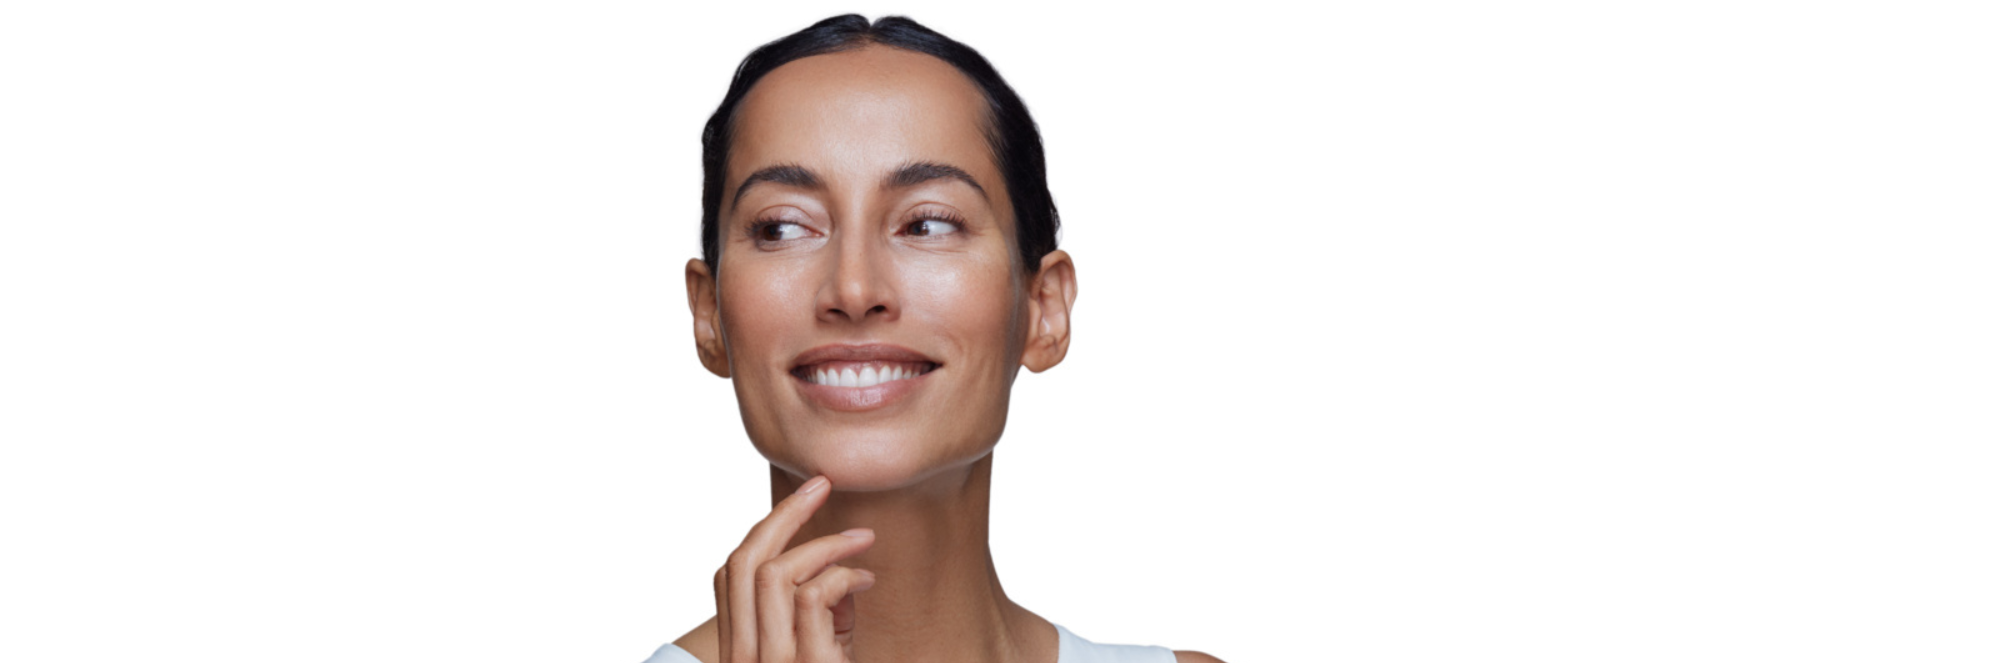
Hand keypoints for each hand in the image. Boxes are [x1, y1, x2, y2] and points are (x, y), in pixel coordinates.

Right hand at [714, 475, 875, 662]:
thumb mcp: (819, 647)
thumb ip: (818, 609)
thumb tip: (830, 559)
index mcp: (737, 647)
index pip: (731, 574)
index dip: (763, 528)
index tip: (798, 498)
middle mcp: (741, 656)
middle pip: (744, 563)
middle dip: (784, 514)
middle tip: (822, 485)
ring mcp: (770, 662)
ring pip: (775, 573)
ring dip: (823, 544)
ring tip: (861, 540)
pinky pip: (814, 595)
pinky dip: (843, 575)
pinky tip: (865, 580)